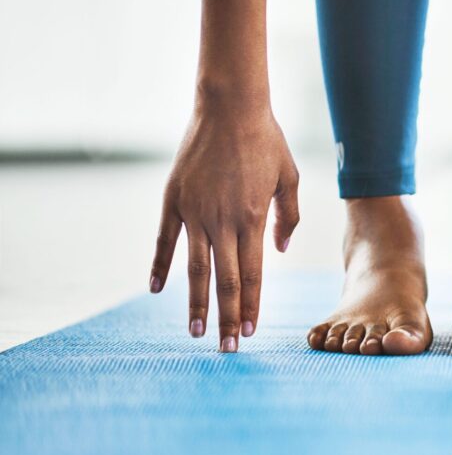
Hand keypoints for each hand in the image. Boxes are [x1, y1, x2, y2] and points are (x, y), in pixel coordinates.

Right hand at [149, 100, 299, 351]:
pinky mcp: (173, 199)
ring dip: (195, 304)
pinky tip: (157, 290)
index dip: (253, 306)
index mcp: (254, 218)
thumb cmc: (266, 140)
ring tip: (196, 332)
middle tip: (228, 348)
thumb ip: (289, 216)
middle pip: (225, 281)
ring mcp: (195, 212)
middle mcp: (223, 221)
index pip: (254, 275)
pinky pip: (165, 240)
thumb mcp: (290, 177)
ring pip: (194, 269)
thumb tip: (278, 250)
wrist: (230, 106)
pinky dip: (160, 266)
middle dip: (228, 318)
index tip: (252, 331)